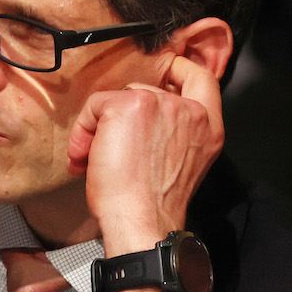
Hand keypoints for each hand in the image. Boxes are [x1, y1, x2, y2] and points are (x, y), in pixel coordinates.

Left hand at [67, 54, 224, 256]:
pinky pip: (97, 103)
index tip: (162, 75)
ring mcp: (162, 104)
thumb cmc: (152, 204)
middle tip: (111, 146)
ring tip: (93, 157)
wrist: (140, 220)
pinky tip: (85, 156)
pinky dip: (84, 128)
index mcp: (208, 127)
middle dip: (125, 114)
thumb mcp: (179, 162)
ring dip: (101, 125)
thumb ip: (174, 134)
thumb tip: (142, 124)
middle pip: (149, 89)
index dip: (179, 71)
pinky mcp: (132, 104)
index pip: (202, 79)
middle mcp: (190, 112)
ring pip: (121, 96)